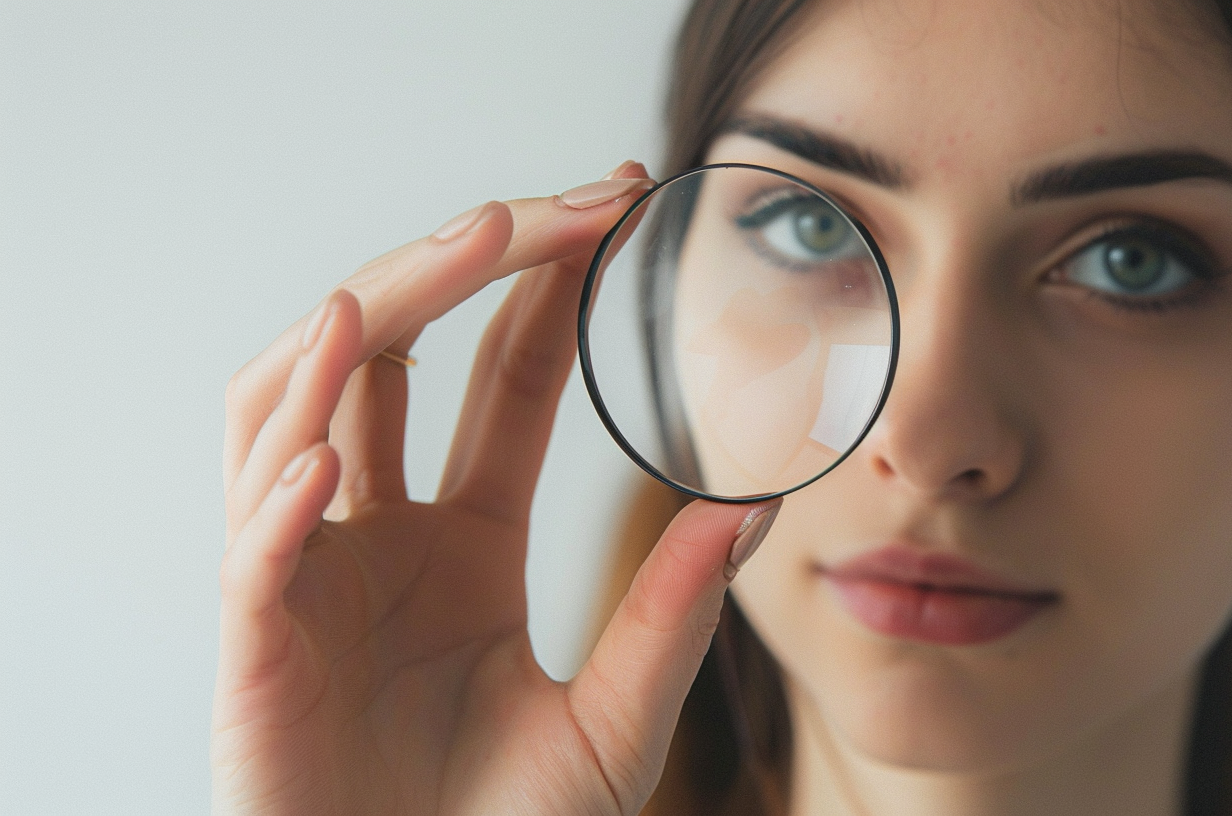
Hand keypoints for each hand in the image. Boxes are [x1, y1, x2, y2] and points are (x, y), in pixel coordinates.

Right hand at [213, 163, 780, 815]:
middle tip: (545, 206)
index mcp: (461, 545)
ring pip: (286, 420)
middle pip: (389, 361)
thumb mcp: (613, 724)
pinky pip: (252, 560)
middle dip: (454, 273)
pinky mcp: (255, 654)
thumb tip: (754, 511)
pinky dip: (277, 506)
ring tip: (414, 278)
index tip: (600, 210)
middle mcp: (377, 539)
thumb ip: (669, 619)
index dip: (540, 291)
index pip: (498, 381)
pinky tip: (325, 466)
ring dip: (340, 347)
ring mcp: (307, 582)